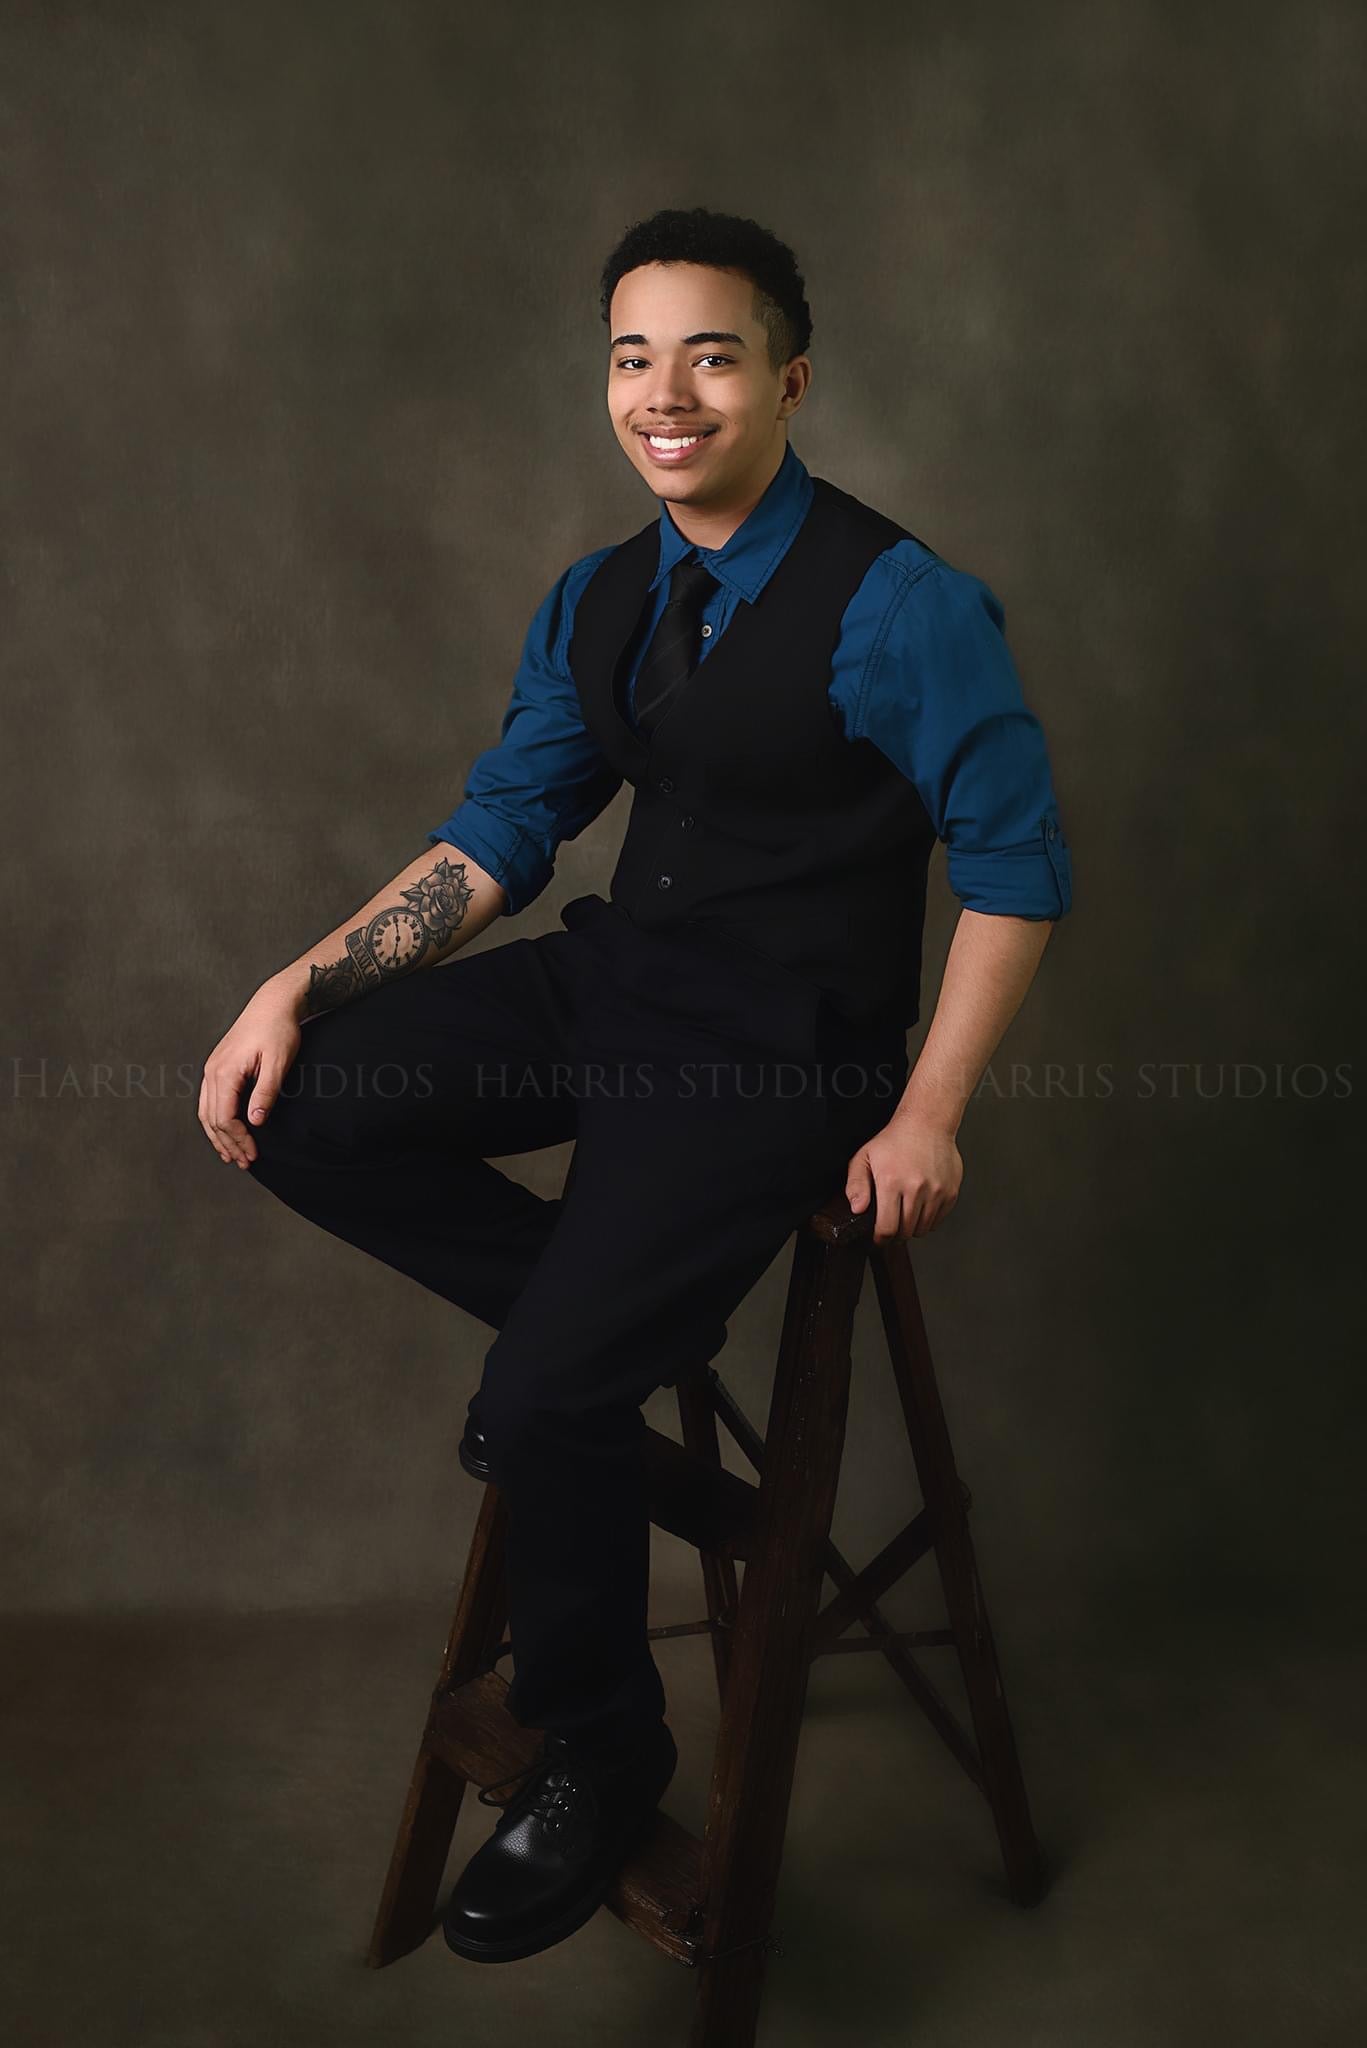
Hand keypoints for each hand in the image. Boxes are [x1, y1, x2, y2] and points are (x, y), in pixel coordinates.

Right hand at [198, 978, 302, 1168]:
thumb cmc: (279, 1030)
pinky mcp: (218, 1067)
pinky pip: (210, 1100)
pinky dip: (215, 1120)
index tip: (253, 1154)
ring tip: (232, 1155)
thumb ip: (266, 1091)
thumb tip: (254, 1121)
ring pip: (206, 1112)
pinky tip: (225, 1131)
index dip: (237, 1139)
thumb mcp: (278, 1062)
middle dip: (227, 1143)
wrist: (273, 1004)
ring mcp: (212, 1068)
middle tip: (245, 1162)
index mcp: (225, 1071)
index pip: (224, 1117)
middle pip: (211, 1119)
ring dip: (218, 1136)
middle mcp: (212, 1071)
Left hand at [844, 1108, 962, 1240]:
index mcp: (891, 1182)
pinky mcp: (950, 1192)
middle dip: (896, 1234)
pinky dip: (928, 1219)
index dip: (880, 1239)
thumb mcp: (864, 1157)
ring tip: (905, 1215)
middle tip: (891, 1227)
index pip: (887, 1228)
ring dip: (912, 1228)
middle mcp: (916, 1188)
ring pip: (923, 1228)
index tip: (878, 1239)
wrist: (927, 1123)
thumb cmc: (894, 1140)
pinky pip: (938, 1219)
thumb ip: (856, 1184)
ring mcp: (936, 1191)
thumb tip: (857, 1209)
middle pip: (906, 1231)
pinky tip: (920, 1207)